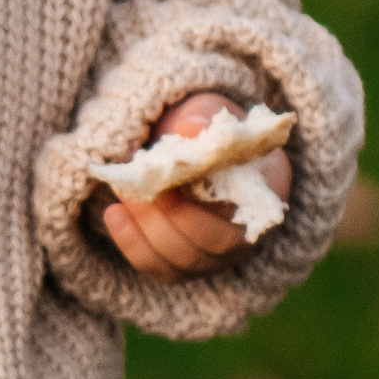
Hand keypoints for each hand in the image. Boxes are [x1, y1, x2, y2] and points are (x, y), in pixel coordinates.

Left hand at [94, 89, 291, 279]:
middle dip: (171, 216)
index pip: (247, 214)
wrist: (186, 148)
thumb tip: (190, 127)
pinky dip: (132, 244)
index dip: (213, 201)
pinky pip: (159, 268)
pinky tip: (114, 214)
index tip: (174, 177)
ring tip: (123, 192)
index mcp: (265, 193)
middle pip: (214, 244)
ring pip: (183, 260)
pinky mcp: (183, 265)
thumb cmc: (203, 128)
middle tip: (137, 186)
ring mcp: (214, 256)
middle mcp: (245, 233)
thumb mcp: (207, 109)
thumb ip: (203, 117)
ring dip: (147, 228)